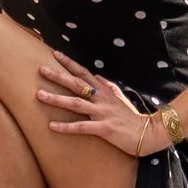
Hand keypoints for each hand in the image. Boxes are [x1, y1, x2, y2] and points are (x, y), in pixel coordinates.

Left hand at [35, 53, 161, 156]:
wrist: (148, 133)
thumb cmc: (132, 117)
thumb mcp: (121, 98)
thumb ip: (109, 86)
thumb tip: (97, 76)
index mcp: (104, 92)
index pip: (84, 73)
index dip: (69, 63)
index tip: (55, 54)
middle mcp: (101, 99)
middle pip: (76, 84)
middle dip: (58, 76)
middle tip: (41, 70)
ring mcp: (102, 113)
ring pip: (76, 103)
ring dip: (57, 99)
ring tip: (39, 95)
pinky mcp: (104, 129)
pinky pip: (82, 126)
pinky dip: (66, 126)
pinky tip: (52, 125)